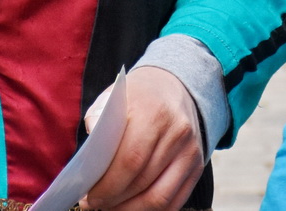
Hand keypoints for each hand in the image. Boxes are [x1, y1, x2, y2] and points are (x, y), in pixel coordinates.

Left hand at [82, 67, 205, 210]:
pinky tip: (131, 208)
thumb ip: (97, 124)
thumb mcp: (113, 98)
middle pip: (142, 182)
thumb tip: (88, 161)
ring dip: (130, 210)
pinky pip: (174, 202)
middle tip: (94, 204)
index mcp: (154, 112)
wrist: (175, 87)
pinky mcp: (197, 167)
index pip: (130, 160)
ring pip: (159, 198)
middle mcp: (177, 132)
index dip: (108, 185)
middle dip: (114, 199)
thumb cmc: (137, 98)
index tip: (88, 197)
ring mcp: (190, 151)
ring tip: (110, 207)